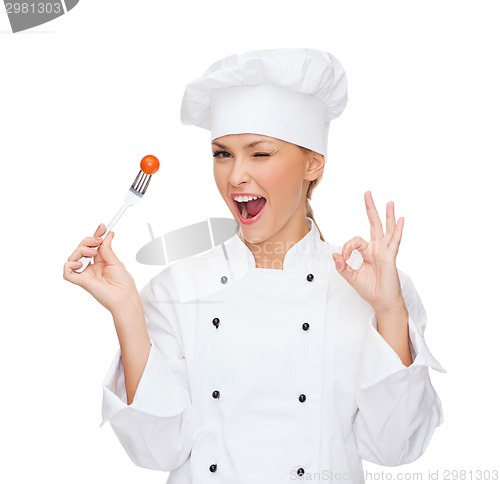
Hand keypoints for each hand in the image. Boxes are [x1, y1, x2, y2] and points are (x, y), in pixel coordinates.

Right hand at [63, 224, 140, 314]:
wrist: (124, 297)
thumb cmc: (123, 283)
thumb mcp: (115, 261)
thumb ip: (108, 248)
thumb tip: (108, 234)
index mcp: (100, 262)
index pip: (93, 245)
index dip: (95, 235)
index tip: (102, 227)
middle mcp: (91, 267)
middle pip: (81, 248)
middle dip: (88, 240)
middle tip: (98, 240)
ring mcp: (85, 274)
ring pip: (73, 256)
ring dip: (81, 249)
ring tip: (93, 252)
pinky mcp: (81, 281)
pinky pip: (67, 272)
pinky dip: (69, 264)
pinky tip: (80, 263)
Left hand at [332, 191, 405, 313]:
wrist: (382, 301)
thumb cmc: (370, 289)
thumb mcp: (351, 277)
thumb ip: (342, 266)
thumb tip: (334, 254)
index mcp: (367, 252)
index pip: (354, 241)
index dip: (346, 247)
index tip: (342, 257)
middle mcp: (377, 249)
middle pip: (374, 224)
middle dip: (370, 208)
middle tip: (367, 193)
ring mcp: (385, 251)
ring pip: (386, 229)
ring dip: (387, 215)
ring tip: (389, 202)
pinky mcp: (390, 257)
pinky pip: (395, 241)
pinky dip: (398, 230)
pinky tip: (401, 219)